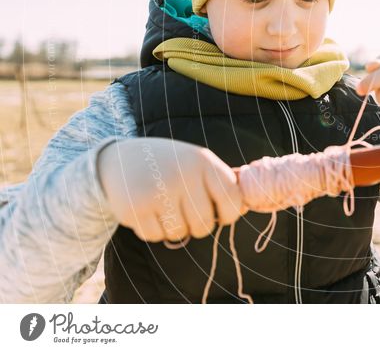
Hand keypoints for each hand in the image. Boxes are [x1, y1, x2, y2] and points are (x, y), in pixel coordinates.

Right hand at [97, 137, 246, 242]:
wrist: (120, 158)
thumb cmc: (170, 165)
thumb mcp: (197, 163)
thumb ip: (220, 183)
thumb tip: (243, 209)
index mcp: (203, 161)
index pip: (231, 198)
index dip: (230, 214)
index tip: (222, 216)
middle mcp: (182, 174)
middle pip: (204, 223)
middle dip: (199, 227)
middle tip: (189, 215)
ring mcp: (157, 191)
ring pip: (179, 233)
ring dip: (176, 229)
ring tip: (167, 211)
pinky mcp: (135, 208)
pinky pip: (156, 237)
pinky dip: (155, 231)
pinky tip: (149, 213)